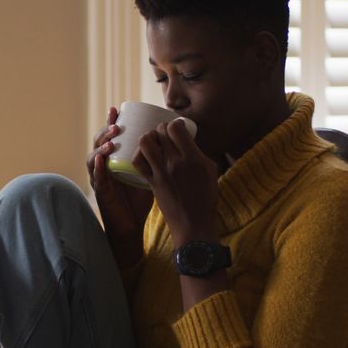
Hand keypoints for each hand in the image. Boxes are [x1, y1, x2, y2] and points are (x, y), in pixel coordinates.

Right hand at [87, 106, 154, 267]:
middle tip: (116, 124)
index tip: (116, 108)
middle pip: (99, 142)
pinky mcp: (101, 192)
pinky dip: (96, 169)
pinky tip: (100, 161)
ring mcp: (100, 178)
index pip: (111, 136)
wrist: (131, 224)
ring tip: (111, 142)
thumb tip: (181, 140)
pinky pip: (96, 178)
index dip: (111, 121)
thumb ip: (158, 158)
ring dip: (101, 147)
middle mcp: (104, 165)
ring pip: (94, 157)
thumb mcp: (149, 173)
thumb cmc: (140, 199)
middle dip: (105, 130)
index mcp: (115, 158)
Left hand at [133, 120, 219, 245]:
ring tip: (153, 142)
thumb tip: (187, 141)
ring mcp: (161, 172)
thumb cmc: (206, 198)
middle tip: (164, 134)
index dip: (175, 123)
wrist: (193, 224)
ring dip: (148, 137)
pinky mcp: (151, 182)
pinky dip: (138, 154)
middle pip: (160, 132)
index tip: (177, 127)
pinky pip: (138, 162)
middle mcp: (175, 162)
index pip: (176, 128)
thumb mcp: (210, 171)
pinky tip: (144, 155)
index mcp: (193, 158)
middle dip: (161, 128)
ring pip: (145, 142)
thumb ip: (198, 153)